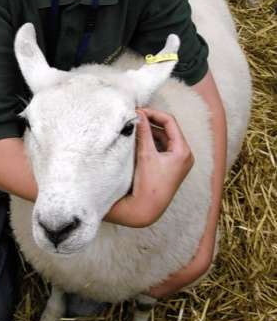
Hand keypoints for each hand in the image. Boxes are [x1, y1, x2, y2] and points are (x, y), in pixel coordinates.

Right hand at [105, 107, 193, 226]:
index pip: (170, 121)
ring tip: (134, 126)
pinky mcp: (172, 166)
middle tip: (135, 117)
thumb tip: (138, 113)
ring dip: (150, 131)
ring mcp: (179, 161)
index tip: (138, 111)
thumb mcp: (145, 154)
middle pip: (168, 129)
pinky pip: (163, 147)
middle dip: (151, 122)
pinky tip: (139, 138)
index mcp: (183, 150)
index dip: (153, 114)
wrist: (146, 209)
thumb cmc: (148, 183)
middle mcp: (185, 155)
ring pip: (164, 138)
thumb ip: (143, 131)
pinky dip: (152, 141)